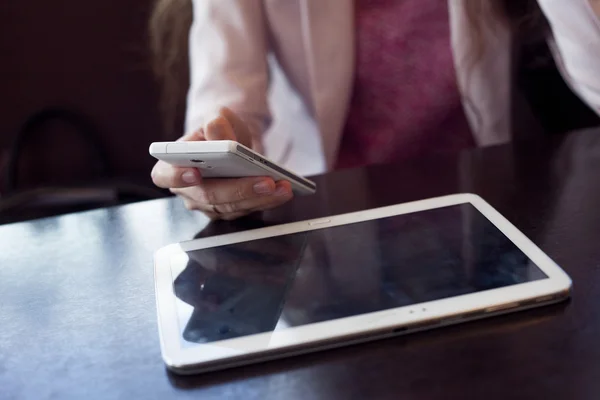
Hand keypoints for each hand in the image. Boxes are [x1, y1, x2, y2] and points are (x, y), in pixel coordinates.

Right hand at [151, 107, 293, 219]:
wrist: (231, 144)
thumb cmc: (217, 132)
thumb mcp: (216, 120)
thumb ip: (216, 123)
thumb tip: (217, 129)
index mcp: (171, 166)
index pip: (166, 176)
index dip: (178, 177)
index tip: (195, 174)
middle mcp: (187, 191)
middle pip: (209, 195)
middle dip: (239, 189)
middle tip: (265, 181)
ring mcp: (208, 205)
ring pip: (232, 207)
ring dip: (260, 198)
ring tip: (282, 186)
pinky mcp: (229, 211)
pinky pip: (247, 210)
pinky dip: (267, 201)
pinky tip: (283, 190)